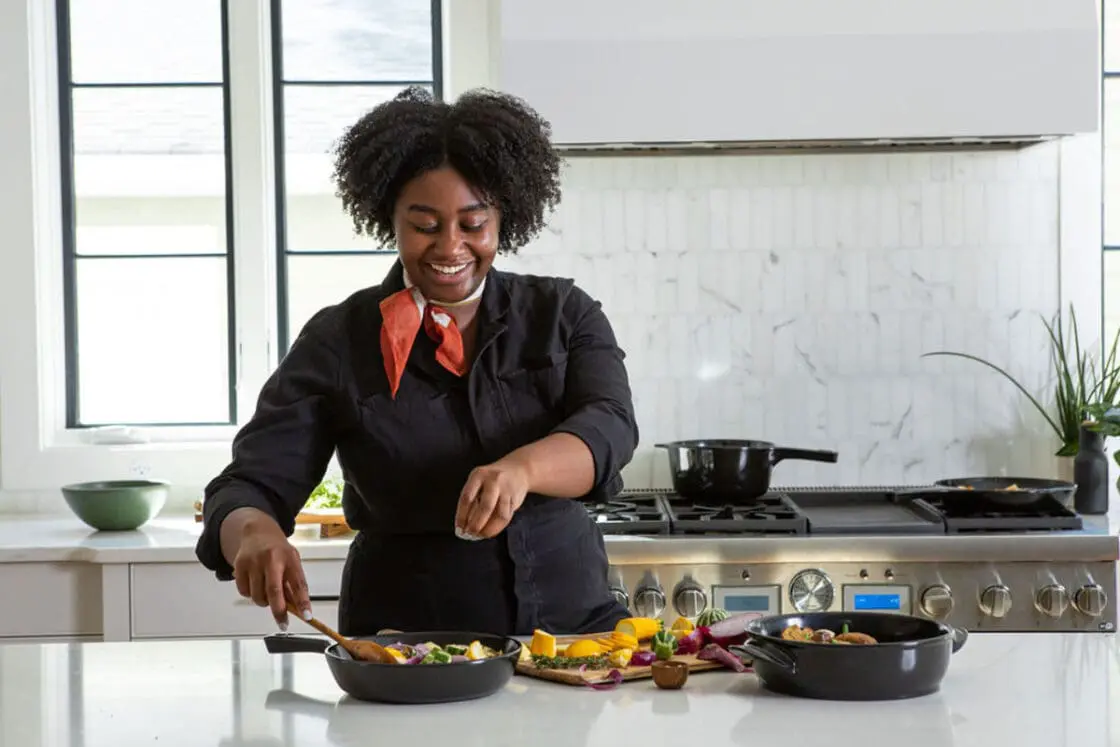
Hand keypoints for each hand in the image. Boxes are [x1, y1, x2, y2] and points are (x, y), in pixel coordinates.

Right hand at [228, 515, 311, 629]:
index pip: (299, 583)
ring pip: (257, 595)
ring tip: (267, 592)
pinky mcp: (239, 565)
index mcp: (289, 558)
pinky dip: (250, 594)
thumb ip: (293, 583)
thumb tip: (298, 609)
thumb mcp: (291, 562)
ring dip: (264, 602)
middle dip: (279, 611)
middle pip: (274, 591)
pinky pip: (244, 591)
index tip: (307, 616)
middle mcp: (271, 558)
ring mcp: (254, 562)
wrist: (257, 532)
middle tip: (283, 622)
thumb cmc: (278, 551)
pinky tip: (255, 584)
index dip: (303, 602)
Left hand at [454, 458, 530, 539]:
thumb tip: (464, 523)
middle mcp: (494, 481)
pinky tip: (490, 531)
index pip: (467, 498)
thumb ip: (471, 496)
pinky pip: (506, 518)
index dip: (461, 515)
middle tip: (470, 533)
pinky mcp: (516, 500)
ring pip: (499, 515)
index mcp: (479, 475)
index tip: (459, 528)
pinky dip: (497, 528)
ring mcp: (507, 490)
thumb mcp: (479, 479)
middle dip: (476, 524)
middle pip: (485, 507)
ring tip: (480, 535)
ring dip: (488, 529)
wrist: (519, 469)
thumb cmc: (492, 478)